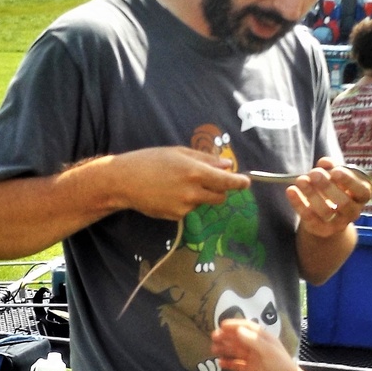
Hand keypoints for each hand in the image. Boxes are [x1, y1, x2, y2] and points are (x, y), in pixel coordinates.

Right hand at [116, 146, 250, 220]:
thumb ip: (205, 160)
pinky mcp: (176, 217)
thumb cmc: (150, 161)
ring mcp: (185, 207)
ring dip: (199, 195)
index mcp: (195, 172)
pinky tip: (168, 194)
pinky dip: (184, 202)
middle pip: (220, 196)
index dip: (239, 183)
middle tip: (206, 180)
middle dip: (219, 189)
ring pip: (203, 202)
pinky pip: (189, 210)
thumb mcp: (178, 153)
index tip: (246, 183)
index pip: (226, 181)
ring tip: (177, 184)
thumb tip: (226, 166)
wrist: (125, 181)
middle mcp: (192, 192)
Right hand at [210, 318, 298, 370]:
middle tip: (213, 337)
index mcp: (263, 338)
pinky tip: (220, 363)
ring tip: (212, 349)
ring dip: (225, 349)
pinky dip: (229, 364)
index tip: (221, 325)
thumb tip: (237, 331)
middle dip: (226, 337)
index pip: (247, 327)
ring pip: (236, 351)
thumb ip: (252, 341)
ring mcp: (254, 359)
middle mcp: (257, 347)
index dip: (234, 325)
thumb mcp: (268, 351)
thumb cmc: (281, 366)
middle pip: (239, 339)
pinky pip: (238, 365)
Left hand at [286, 158, 370, 238]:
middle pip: (343, 203)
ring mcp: (337, 224)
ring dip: (311, 194)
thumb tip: (324, 162)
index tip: (335, 171)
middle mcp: (353, 212)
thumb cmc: (335, 188)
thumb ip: (331, 167)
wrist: (326, 215)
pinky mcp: (320, 230)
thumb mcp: (336, 176)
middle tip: (314, 173)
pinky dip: (298, 203)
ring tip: (301, 180)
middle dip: (327, 187)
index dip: (349, 181)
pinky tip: (291, 190)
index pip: (362, 191)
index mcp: (361, 196)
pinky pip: (309, 218)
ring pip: (325, 211)